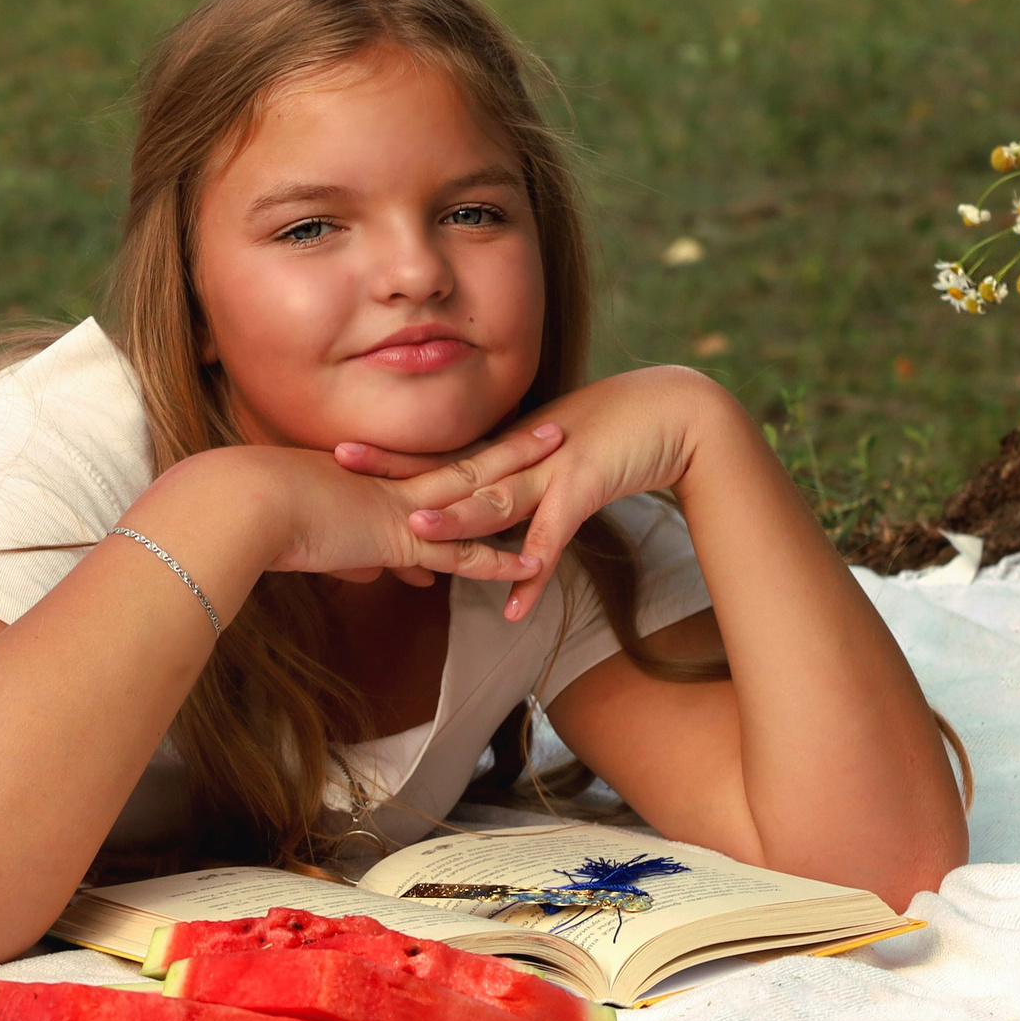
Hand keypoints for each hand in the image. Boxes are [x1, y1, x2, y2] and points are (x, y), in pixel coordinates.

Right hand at [215, 423, 569, 586]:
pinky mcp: (398, 538)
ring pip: (477, 490)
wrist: (238, 505)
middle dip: (512, 448)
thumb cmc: (246, 511)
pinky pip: (461, 551)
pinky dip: (498, 560)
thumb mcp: (302, 533)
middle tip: (552, 429)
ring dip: (524, 477)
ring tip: (568, 460)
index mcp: (367, 478)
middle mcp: (391, 485)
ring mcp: (399, 508)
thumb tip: (364, 572)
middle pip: (467, 462)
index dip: (466, 457)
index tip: (496, 443)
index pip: (429, 470)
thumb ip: (344, 554)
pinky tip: (534, 564)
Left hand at [334, 367, 730, 619]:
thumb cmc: (615, 435)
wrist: (677, 414)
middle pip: (450, 468)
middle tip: (342, 466)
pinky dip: (534, 571)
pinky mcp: (588, 486)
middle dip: (397, 471)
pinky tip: (515, 606)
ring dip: (458, 521)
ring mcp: (552, 468)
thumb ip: (522, 486)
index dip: (393, 455)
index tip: (342, 450)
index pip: (441, 455)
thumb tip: (490, 516)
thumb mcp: (556, 459)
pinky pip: (555, 537)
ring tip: (417, 540)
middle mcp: (521, 454)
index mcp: (508, 448)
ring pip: (496, 498)